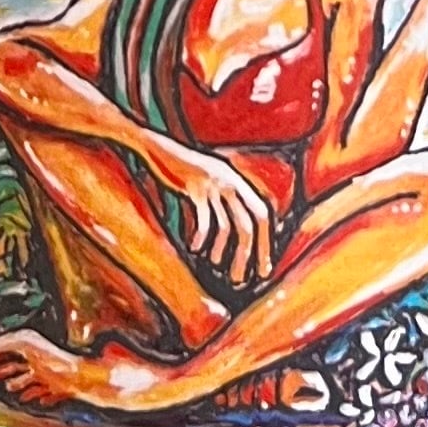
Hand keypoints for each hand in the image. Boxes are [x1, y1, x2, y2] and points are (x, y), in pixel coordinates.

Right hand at [147, 140, 276, 284]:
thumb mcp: (213, 180)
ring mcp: (213, 183)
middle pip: (250, 223)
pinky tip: (195, 248)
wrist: (161, 148)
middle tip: (243, 278)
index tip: (264, 268)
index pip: (263, 214)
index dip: (266, 242)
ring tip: (216, 265)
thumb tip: (242, 231)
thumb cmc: (187, 170)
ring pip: (227, 225)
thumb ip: (227, 199)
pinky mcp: (195, 187)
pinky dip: (201, 237)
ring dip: (223, 250)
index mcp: (239, 181)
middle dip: (251, 252)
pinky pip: (204, 219)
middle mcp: (231, 181)